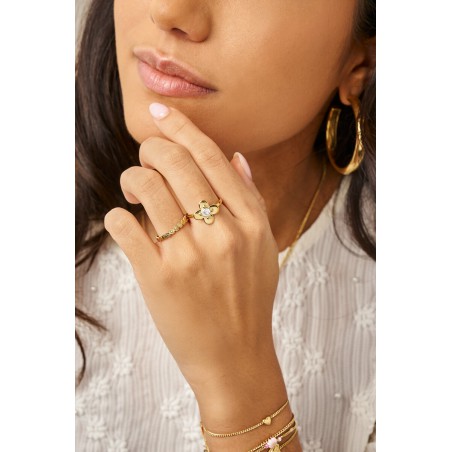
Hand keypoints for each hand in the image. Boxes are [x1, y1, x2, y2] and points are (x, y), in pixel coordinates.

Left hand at [105, 103, 281, 400]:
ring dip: (133, 178)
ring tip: (135, 189)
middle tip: (147, 156)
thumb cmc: (248, 299)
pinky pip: (125, 227)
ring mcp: (190, 256)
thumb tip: (235, 157)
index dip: (182, 128)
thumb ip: (251, 198)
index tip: (161, 113)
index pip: (211, 157)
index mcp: (250, 221)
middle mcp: (222, 233)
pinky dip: (118, 216)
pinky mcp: (159, 278)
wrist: (235, 355)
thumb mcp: (264, 246)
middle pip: (175, 163)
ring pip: (147, 187)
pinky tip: (126, 221)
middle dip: (152, 148)